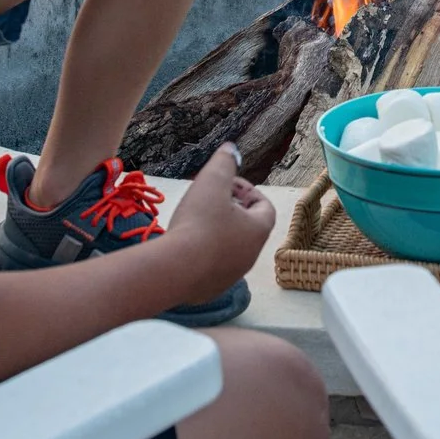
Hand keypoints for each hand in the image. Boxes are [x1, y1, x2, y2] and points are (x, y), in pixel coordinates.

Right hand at [164, 143, 273, 296]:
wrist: (175, 269)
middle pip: (247, 228)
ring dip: (217, 233)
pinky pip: (212, 266)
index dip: (247, 191)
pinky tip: (184, 245)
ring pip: (230, 248)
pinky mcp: (212, 289)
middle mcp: (251, 256)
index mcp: (258, 230)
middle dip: (231, 210)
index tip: (226, 185)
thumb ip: (224, 162)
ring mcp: (232, 275)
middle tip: (209, 200)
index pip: (264, 207)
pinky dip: (203, 253)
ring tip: (194, 221)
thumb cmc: (199, 222)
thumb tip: (231, 149)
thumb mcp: (212, 181)